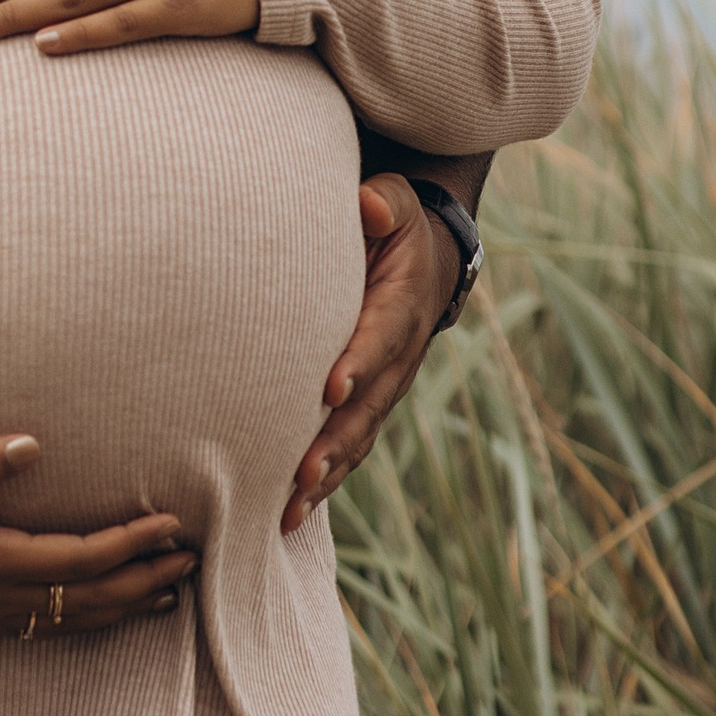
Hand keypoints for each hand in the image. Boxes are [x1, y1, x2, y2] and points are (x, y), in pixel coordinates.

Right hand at [0, 435, 199, 634]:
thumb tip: (34, 445)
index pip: (76, 560)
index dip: (128, 545)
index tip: (170, 525)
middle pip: (84, 598)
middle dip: (142, 581)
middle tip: (193, 562)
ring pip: (67, 618)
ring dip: (121, 605)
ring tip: (167, 592)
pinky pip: (42, 624)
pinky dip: (84, 617)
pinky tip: (102, 609)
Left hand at [279, 176, 456, 537]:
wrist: (426, 262)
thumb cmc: (394, 226)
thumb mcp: (397, 202)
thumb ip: (385, 201)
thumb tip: (368, 204)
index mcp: (403, 305)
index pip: (383, 335)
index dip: (361, 362)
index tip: (331, 389)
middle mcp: (399, 356)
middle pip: (370, 405)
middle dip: (337, 441)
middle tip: (302, 472)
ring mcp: (385, 388)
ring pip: (359, 437)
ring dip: (328, 474)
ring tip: (292, 507)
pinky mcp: (367, 406)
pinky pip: (349, 448)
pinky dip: (324, 483)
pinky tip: (289, 514)